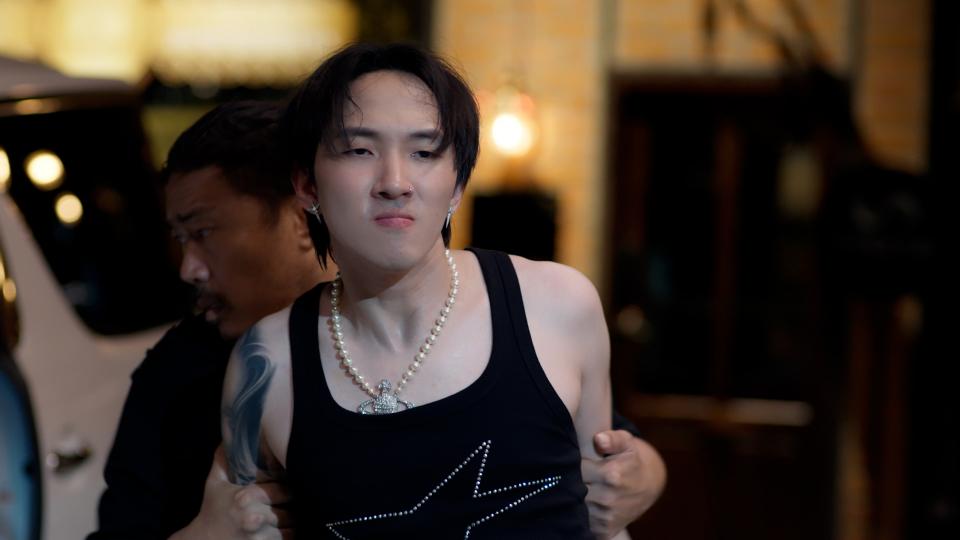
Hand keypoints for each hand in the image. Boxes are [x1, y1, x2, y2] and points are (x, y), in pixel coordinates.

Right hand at [169, 445, 291, 539]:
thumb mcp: (214, 482)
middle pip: (290, 508)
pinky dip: (289, 534)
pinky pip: (288, 539)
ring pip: (292, 526)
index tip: (288, 486)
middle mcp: (254, 517)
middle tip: (294, 501)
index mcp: (244, 497)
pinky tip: (284, 528)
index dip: (288, 487)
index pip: (283, 488)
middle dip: (293, 505)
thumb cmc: (211, 509)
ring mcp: (259, 536)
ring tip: (289, 515)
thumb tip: (232, 434)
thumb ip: (224, 458)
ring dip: (292, 521)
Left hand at [581, 430, 666, 538]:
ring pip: (574, 506)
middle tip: (573, 473)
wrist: (648, 486)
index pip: (576, 469)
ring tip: (581, 486)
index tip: (573, 460)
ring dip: (573, 498)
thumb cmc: (631, 460)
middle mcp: (608, 498)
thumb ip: (612, 438)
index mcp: (611, 475)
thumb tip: (599, 439)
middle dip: (571, 481)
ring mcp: (606, 517)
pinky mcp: (604, 530)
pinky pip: (582, 522)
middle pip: (573, 489)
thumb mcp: (626, 443)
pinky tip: (585, 502)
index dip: (571, 463)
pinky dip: (579, 514)